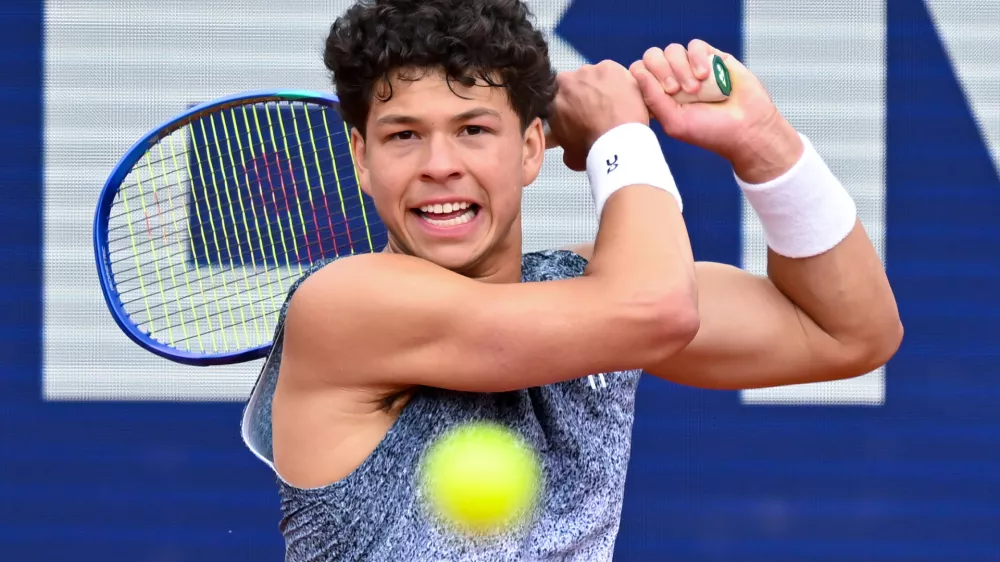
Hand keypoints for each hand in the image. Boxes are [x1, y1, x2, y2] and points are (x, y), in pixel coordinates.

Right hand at [547, 60, 648, 171]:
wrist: (616, 142)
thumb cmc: (593, 150)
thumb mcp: (569, 153)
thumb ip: (564, 143)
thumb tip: (566, 148)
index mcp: (551, 100)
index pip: (557, 98)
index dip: (569, 105)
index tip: (578, 113)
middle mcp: (566, 81)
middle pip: (575, 84)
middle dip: (584, 94)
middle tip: (598, 110)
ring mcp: (588, 71)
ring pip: (594, 76)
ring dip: (601, 87)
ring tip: (614, 105)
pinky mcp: (609, 67)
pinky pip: (614, 72)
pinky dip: (619, 81)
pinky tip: (624, 97)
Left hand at [630, 39, 803, 181]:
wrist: (747, 128)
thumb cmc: (710, 132)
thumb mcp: (674, 122)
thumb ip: (652, 98)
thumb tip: (637, 71)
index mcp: (659, 96)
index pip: (639, 73)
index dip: (645, 78)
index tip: (662, 95)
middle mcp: (673, 79)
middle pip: (652, 57)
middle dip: (662, 70)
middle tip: (676, 90)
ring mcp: (692, 67)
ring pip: (672, 50)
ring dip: (681, 68)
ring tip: (695, 89)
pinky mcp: (711, 57)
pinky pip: (695, 46)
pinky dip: (697, 58)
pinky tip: (705, 76)